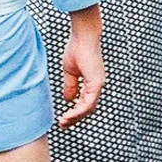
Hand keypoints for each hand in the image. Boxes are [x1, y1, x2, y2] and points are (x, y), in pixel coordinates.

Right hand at [58, 6, 106, 125]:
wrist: (83, 37)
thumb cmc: (77, 49)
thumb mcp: (71, 72)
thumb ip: (71, 86)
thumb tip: (69, 100)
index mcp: (91, 82)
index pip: (85, 103)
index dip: (75, 112)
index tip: (63, 119)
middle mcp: (97, 85)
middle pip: (88, 108)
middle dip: (75, 118)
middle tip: (63, 125)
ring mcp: (98, 84)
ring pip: (89, 108)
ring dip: (76, 117)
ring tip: (64, 122)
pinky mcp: (97, 82)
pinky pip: (89, 102)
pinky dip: (80, 110)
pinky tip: (70, 115)